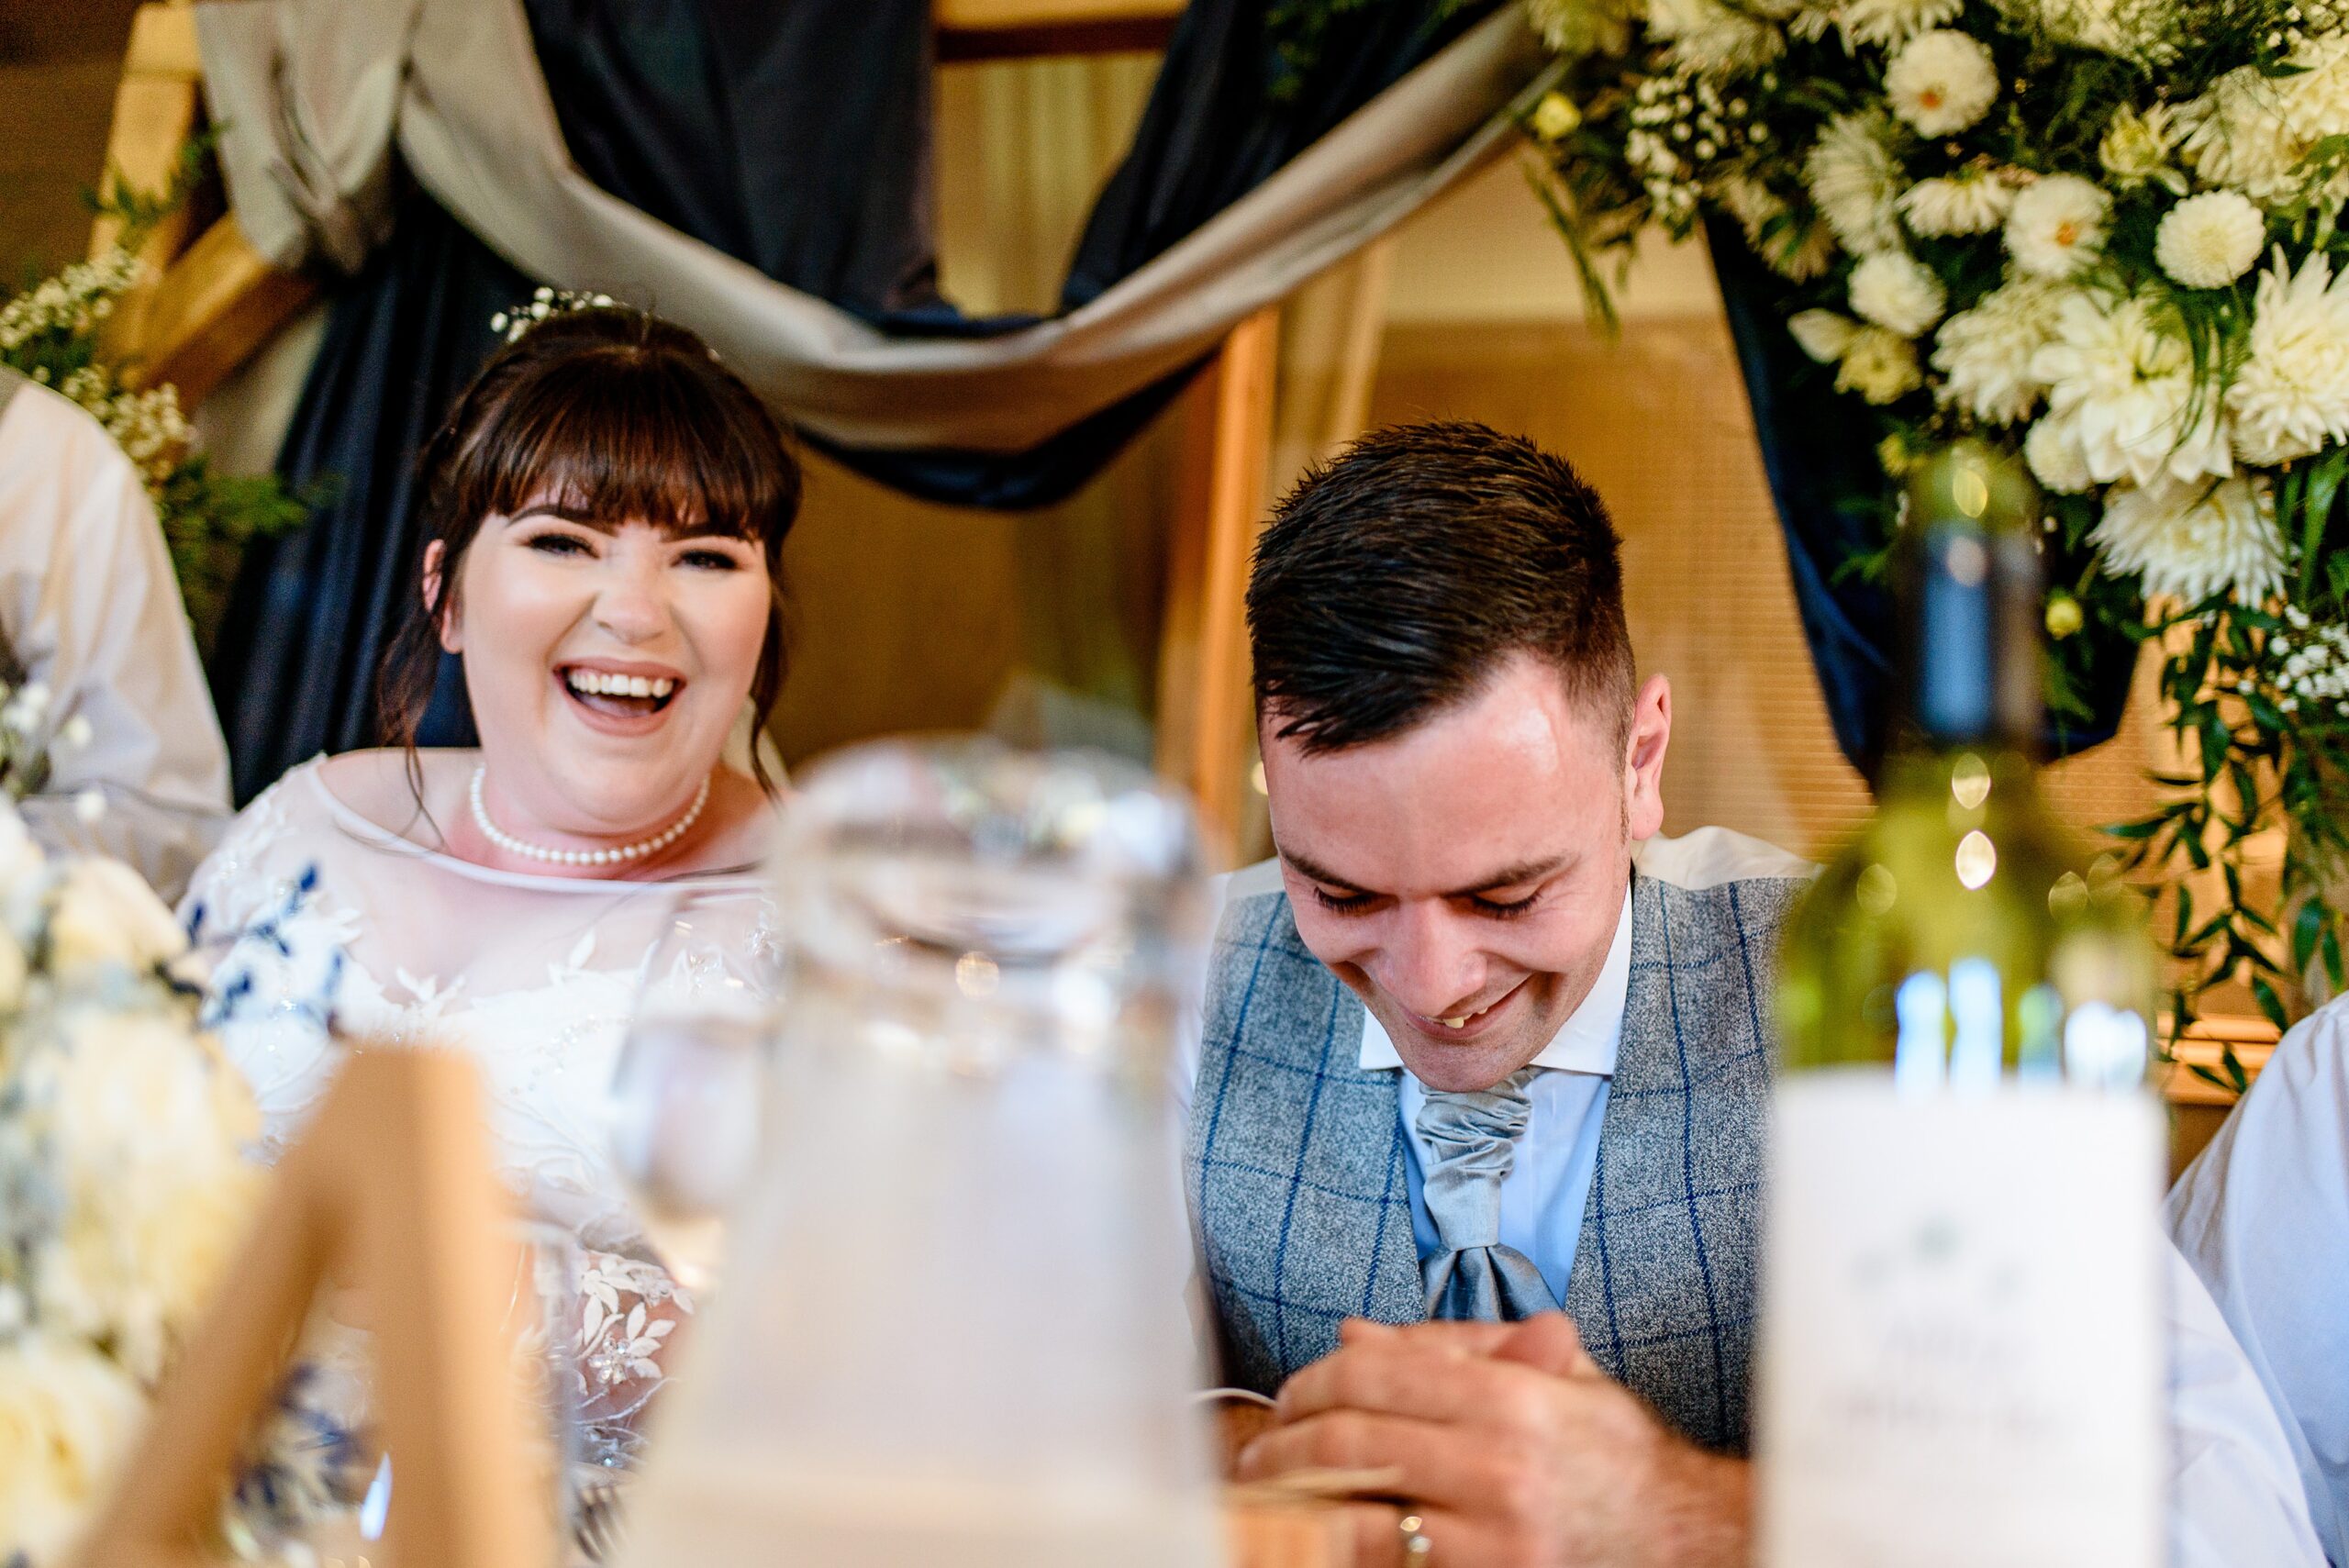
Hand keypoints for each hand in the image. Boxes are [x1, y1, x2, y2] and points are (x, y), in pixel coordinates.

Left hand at [1235, 1314, 1750, 1567]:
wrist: (1681, 1537)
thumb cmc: (1614, 1456)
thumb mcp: (1554, 1376)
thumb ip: (1457, 1349)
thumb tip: (1355, 1334)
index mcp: (1512, 1398)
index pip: (1374, 1375)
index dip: (1314, 1380)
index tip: (1293, 1394)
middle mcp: (1500, 1466)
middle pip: (1351, 1441)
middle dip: (1287, 1442)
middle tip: (1263, 1445)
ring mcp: (1491, 1538)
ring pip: (1354, 1510)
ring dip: (1295, 1498)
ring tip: (1267, 1490)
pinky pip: (1387, 1562)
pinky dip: (1337, 1543)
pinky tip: (1314, 1532)